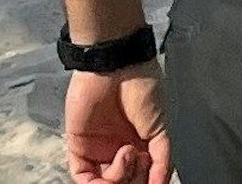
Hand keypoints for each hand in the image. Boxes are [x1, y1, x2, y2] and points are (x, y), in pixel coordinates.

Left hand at [62, 62, 170, 183]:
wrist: (116, 68)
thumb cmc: (143, 89)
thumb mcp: (162, 127)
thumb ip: (162, 160)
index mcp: (140, 145)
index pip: (143, 176)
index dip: (149, 180)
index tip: (156, 180)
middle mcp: (119, 151)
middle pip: (125, 182)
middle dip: (136, 180)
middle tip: (144, 162)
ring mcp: (98, 151)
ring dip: (120, 179)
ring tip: (129, 153)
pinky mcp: (78, 149)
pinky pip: (83, 178)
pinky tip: (117, 163)